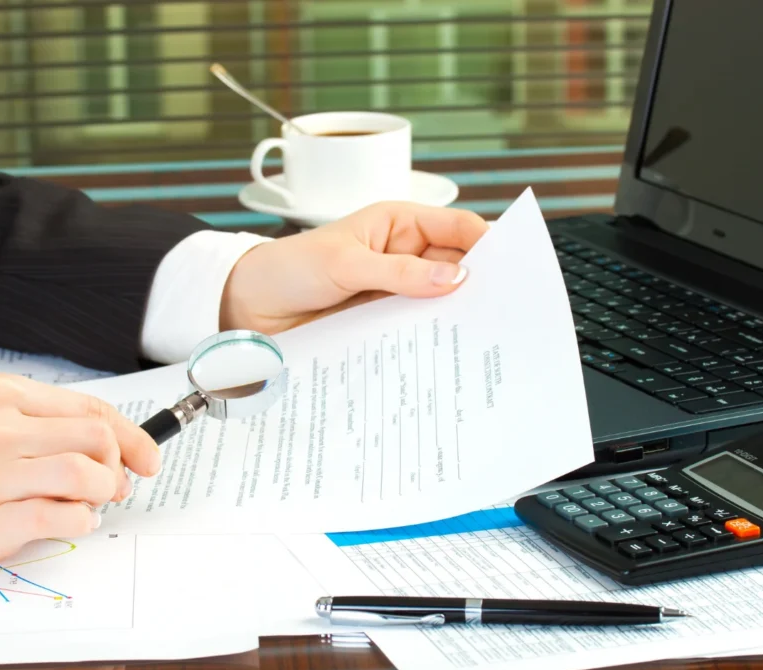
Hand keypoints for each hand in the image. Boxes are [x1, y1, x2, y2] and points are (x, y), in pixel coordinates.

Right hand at [0, 374, 160, 565]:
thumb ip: (37, 420)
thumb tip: (105, 443)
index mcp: (3, 394)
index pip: (91, 408)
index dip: (132, 435)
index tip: (149, 456)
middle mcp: (1, 428)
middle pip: (96, 439)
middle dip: (121, 465)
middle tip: (117, 484)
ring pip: (86, 476)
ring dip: (104, 492)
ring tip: (93, 502)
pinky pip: (62, 519)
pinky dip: (82, 521)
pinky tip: (73, 521)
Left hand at [219, 201, 488, 333]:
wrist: (250, 307)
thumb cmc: (290, 268)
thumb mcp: (345, 263)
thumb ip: (399, 271)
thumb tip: (456, 276)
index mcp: (398, 224)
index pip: (459, 227)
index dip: (488, 243)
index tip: (512, 268)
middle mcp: (404, 256)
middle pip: (457, 266)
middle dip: (480, 284)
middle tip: (504, 309)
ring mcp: (396, 291)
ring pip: (440, 301)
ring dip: (456, 316)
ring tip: (482, 336)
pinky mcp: (384, 323)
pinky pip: (417, 328)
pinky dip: (432, 338)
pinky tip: (445, 352)